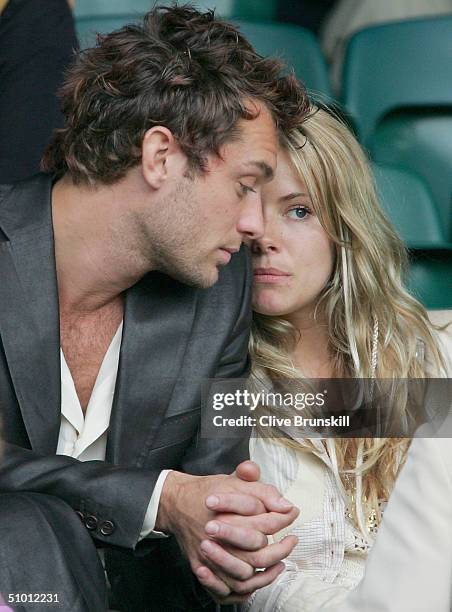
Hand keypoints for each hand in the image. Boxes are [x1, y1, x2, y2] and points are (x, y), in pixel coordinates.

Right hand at [156, 462, 298, 603]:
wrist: (176, 502)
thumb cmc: (208, 491)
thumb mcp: (235, 480)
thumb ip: (261, 489)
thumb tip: (286, 504)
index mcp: (228, 512)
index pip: (264, 522)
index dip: (282, 519)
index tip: (293, 514)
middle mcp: (219, 536)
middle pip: (256, 553)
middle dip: (279, 550)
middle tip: (291, 542)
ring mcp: (209, 554)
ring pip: (242, 576)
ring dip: (264, 574)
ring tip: (279, 565)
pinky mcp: (201, 566)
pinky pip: (223, 589)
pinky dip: (241, 590)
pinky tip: (255, 581)